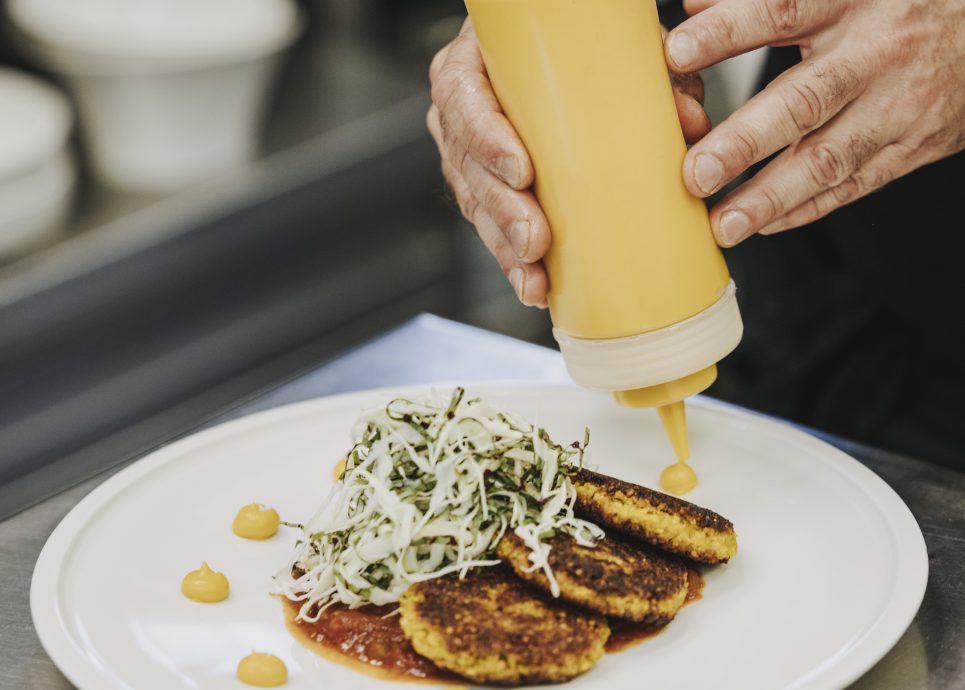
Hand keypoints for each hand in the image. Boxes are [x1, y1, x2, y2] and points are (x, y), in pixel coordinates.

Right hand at [428, 19, 711, 306]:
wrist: (546, 53)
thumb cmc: (567, 44)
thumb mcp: (601, 41)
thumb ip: (644, 70)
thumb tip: (689, 120)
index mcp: (475, 62)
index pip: (464, 98)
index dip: (487, 138)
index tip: (522, 171)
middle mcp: (463, 108)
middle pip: (468, 165)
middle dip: (503, 210)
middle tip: (535, 240)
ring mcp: (467, 151)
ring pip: (476, 205)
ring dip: (506, 248)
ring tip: (535, 280)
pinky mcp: (483, 185)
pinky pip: (490, 224)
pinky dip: (513, 259)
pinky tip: (535, 285)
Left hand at [666, 0, 964, 245]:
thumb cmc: (898, 5)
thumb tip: (695, 6)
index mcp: (853, 0)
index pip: (784, 9)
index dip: (729, 31)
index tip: (677, 52)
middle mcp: (875, 55)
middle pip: (804, 100)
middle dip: (745, 141)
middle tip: (696, 171)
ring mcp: (895, 107)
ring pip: (829, 158)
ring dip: (771, 197)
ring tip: (723, 224)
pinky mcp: (910, 148)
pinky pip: (853, 186)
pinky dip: (806, 209)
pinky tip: (764, 225)